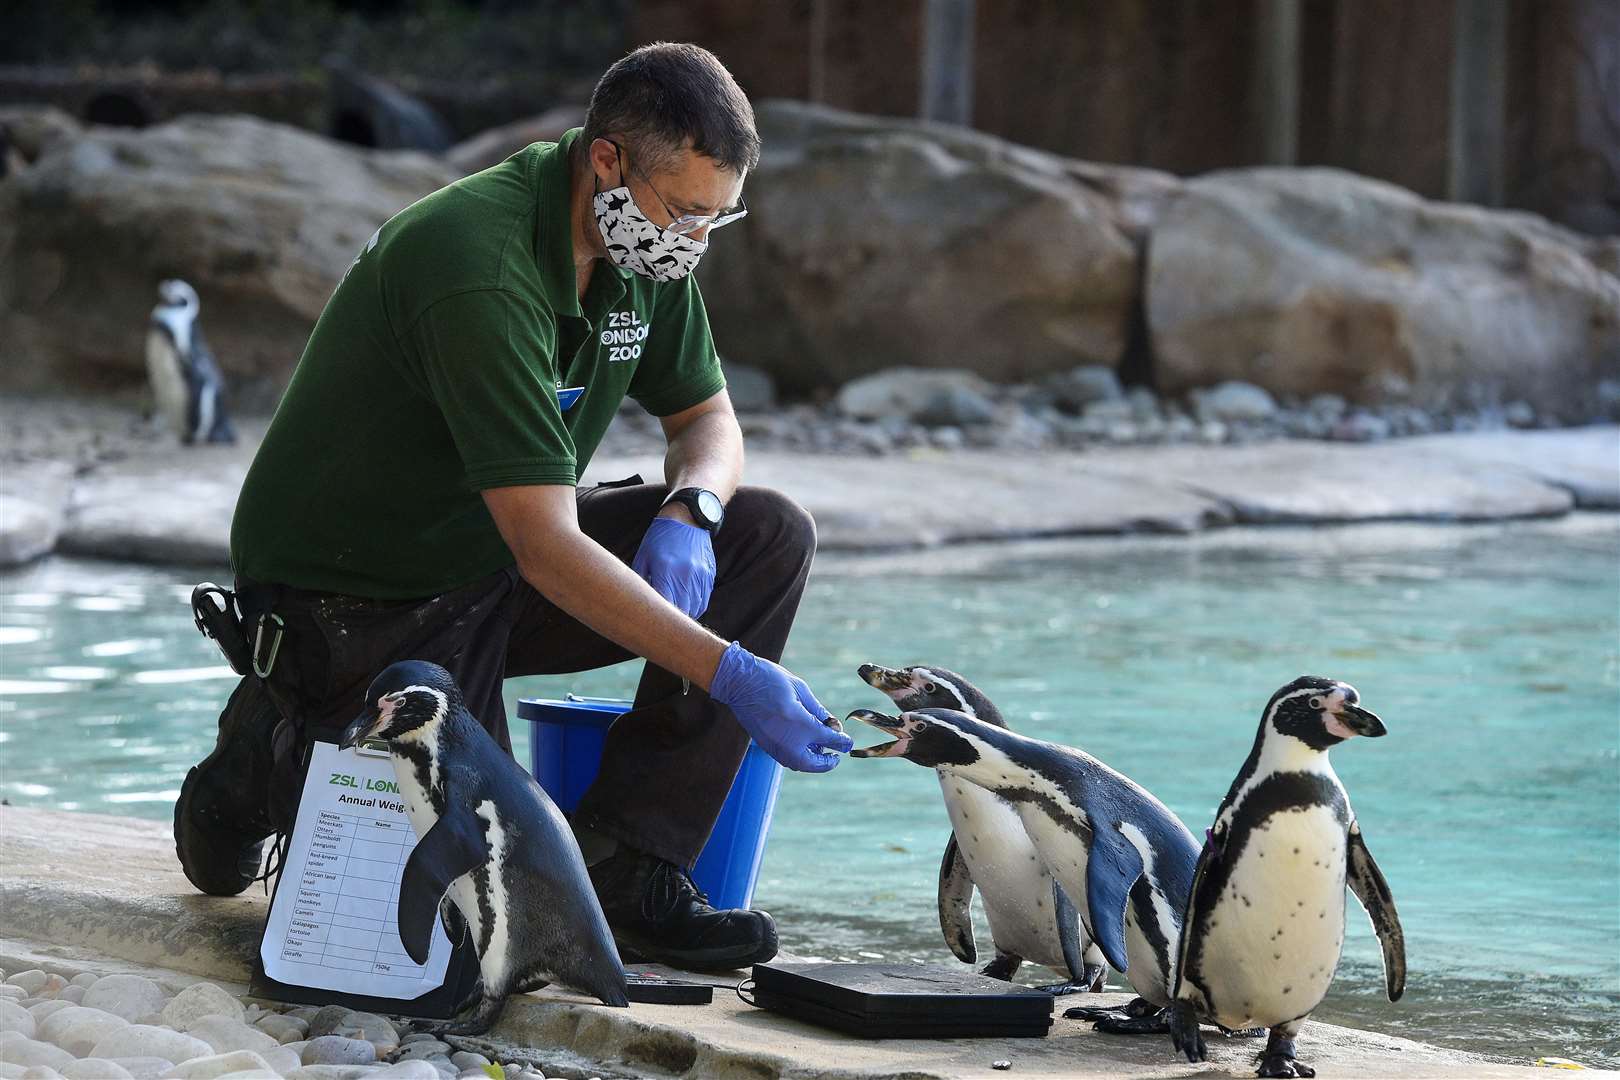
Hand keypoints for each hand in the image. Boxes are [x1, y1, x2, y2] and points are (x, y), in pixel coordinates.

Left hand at [631, 516, 714, 618]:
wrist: (686, 519)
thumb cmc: (659, 539)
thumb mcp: (643, 557)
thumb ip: (641, 581)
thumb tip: (639, 603)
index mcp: (665, 569)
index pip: (663, 604)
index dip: (658, 617)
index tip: (651, 623)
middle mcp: (685, 574)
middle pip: (681, 611)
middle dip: (671, 619)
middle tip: (662, 624)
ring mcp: (699, 575)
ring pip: (695, 609)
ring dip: (684, 616)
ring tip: (674, 616)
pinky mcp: (709, 575)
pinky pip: (703, 600)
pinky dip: (695, 607)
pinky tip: (685, 606)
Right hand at [708, 642, 854, 772]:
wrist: (739, 683)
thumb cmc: (771, 680)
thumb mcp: (800, 690)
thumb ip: (818, 710)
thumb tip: (832, 724)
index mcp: (802, 725)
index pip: (829, 740)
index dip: (842, 742)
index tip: (848, 743)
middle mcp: (789, 742)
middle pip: (814, 763)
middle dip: (827, 762)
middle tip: (836, 756)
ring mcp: (775, 747)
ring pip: (799, 764)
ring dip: (812, 762)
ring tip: (820, 751)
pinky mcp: (765, 746)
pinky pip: (786, 758)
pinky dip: (798, 758)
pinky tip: (803, 747)